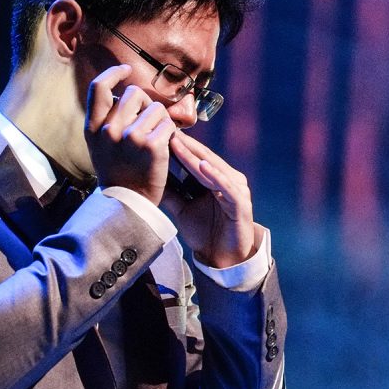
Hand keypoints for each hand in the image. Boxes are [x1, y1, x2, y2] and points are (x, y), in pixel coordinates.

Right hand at [85, 64, 176, 205]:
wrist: (128, 203)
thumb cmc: (118, 172)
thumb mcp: (100, 145)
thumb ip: (106, 120)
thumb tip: (120, 92)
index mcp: (93, 128)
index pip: (98, 87)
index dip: (114, 73)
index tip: (126, 70)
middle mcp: (109, 130)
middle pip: (133, 93)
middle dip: (145, 104)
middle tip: (148, 122)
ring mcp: (130, 137)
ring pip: (155, 108)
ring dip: (161, 120)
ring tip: (156, 138)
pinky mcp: (151, 145)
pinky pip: (168, 124)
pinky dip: (170, 132)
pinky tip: (165, 146)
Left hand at [162, 130, 261, 267]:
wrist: (222, 258)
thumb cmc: (205, 232)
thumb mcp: (182, 208)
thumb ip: (170, 192)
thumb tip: (147, 177)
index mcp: (214, 179)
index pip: (195, 158)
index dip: (178, 147)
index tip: (159, 134)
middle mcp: (227, 180)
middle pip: (203, 159)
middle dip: (185, 146)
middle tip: (166, 130)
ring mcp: (236, 190)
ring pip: (213, 169)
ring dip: (196, 156)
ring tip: (179, 143)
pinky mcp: (241, 204)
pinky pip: (227, 188)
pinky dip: (215, 176)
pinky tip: (203, 166)